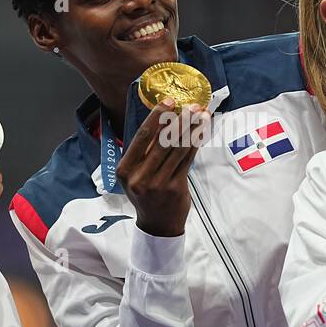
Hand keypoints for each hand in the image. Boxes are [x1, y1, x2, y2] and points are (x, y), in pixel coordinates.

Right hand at [116, 99, 207, 237]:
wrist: (157, 224)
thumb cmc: (146, 194)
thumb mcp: (136, 174)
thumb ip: (145, 152)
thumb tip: (164, 119)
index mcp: (125, 169)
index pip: (142, 137)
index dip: (156, 117)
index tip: (168, 102)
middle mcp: (139, 176)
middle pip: (162, 141)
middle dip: (179, 120)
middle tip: (191, 106)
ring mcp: (157, 184)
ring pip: (177, 149)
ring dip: (191, 130)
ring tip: (201, 115)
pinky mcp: (175, 188)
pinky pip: (187, 161)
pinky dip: (195, 144)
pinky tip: (201, 133)